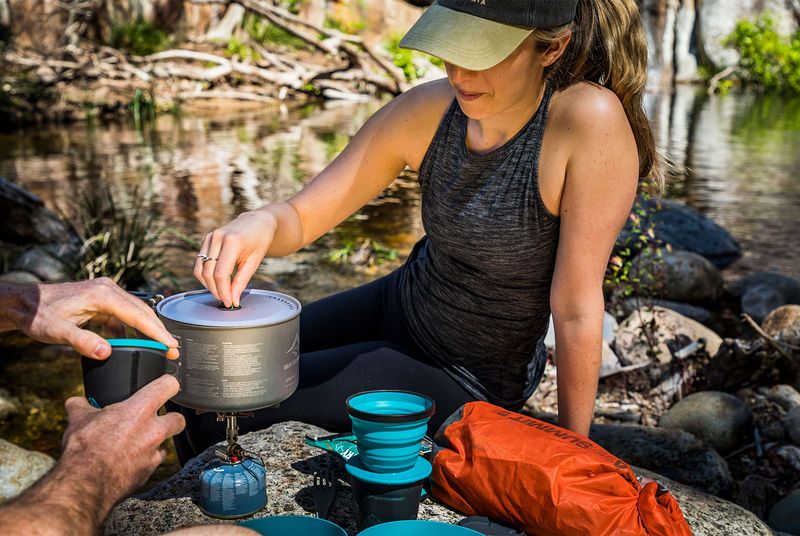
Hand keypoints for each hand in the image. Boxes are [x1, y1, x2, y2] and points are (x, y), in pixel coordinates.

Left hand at [19, 278, 178, 359]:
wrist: (25, 303)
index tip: (170, 344)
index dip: (156, 331)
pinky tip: (135, 341)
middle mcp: (108, 289)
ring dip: (147, 329)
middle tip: (173, 349)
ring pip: (135, 312)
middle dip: (158, 331)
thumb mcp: (57, 331)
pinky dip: (132, 328)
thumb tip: (106, 353)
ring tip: (161, 346)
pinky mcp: (102, 301)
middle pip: (142, 311)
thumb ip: (82, 342)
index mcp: (102, 294)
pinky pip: (124, 315)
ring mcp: (106, 293)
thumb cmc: (39, 314)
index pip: (137, 314)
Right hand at [61, 375, 184, 508]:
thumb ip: (82, 407)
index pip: (168, 385)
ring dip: (156, 442)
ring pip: (166, 442)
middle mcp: (154, 430)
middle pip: (179, 418)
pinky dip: (145, 460)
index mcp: (140, 409)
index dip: (168, 383)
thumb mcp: (79, 420)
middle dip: (171, 418)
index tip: (166, 385)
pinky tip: (130, 461)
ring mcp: (154, 452)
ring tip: (138, 442)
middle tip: (156, 420)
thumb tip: (75, 403)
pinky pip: (154, 462)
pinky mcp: (149, 471)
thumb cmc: (85, 448)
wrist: (85, 483)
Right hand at [195, 209, 276, 307]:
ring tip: (221, 292)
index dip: (223, 291)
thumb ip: (242, 281)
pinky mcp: (206, 239)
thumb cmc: (259, 240)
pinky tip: (217, 281)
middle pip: (208, 273)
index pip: (221, 274)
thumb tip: (233, 299)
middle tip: (226, 300)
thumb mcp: (254, 262)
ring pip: (200, 269)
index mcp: (232, 242)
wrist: (257, 222)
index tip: (230, 302)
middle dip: (216, 290)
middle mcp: (217, 237)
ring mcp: (210, 237)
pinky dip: (206, 275)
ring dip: (208, 284)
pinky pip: (200, 262)